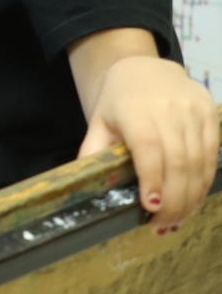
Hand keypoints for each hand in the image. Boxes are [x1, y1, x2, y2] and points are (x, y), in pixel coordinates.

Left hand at [78, 56, 219, 231]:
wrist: (146, 68)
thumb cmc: (118, 100)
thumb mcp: (99, 120)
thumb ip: (93, 150)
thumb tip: (84, 183)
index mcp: (135, 110)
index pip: (149, 149)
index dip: (153, 179)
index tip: (150, 206)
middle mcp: (168, 109)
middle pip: (178, 162)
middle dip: (173, 200)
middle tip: (163, 225)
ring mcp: (194, 111)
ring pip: (199, 163)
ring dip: (191, 197)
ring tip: (177, 220)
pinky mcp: (211, 115)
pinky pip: (212, 154)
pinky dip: (204, 181)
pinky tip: (193, 199)